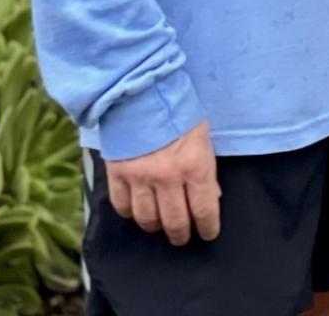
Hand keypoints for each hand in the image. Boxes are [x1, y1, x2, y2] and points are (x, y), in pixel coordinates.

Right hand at [105, 119, 220, 245]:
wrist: (143, 90)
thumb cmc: (179, 110)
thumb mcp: (203, 136)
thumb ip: (205, 168)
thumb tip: (211, 196)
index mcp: (194, 165)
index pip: (204, 210)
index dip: (207, 227)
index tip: (208, 233)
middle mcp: (168, 177)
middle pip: (175, 222)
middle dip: (182, 234)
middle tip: (183, 236)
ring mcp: (140, 178)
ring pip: (148, 220)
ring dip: (156, 227)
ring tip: (161, 225)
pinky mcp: (117, 175)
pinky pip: (123, 207)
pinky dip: (131, 213)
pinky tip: (138, 210)